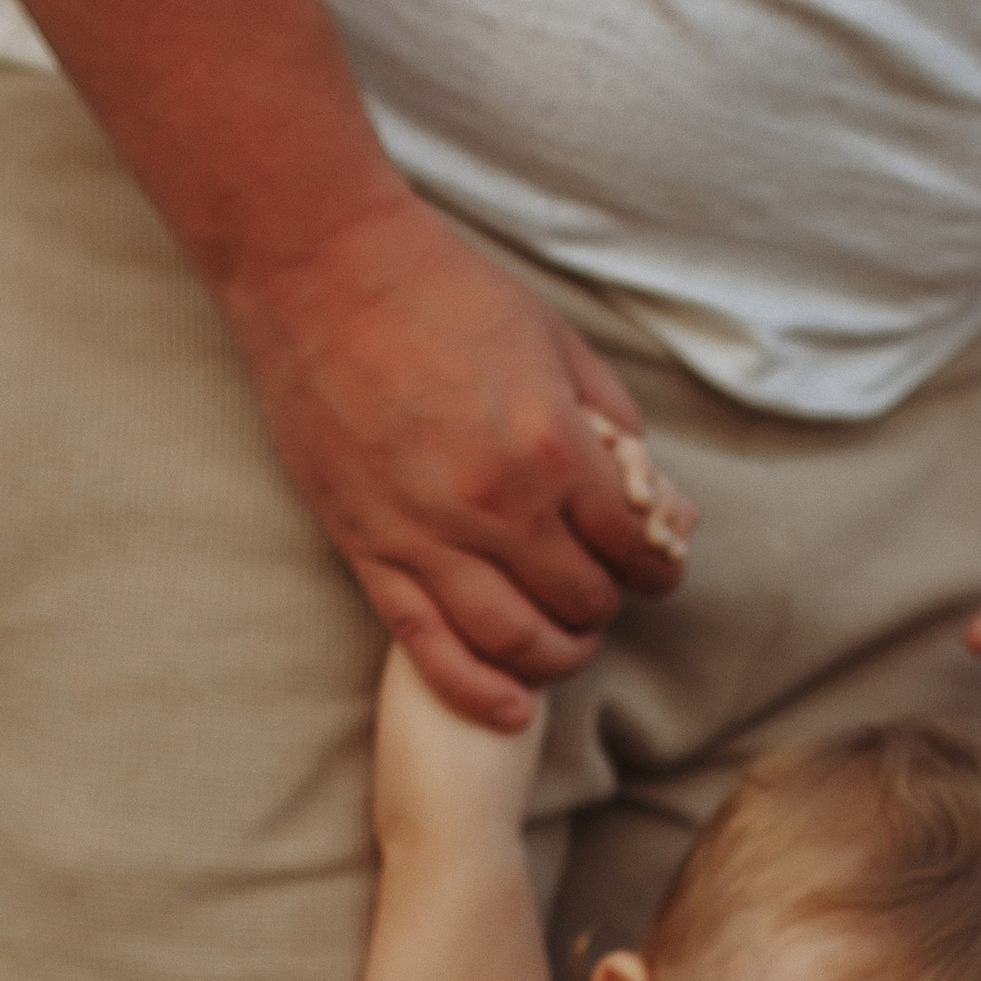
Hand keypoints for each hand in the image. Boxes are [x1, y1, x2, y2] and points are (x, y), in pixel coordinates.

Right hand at [217, 187, 693, 728]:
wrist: (323, 272)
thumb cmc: (442, 291)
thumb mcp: (555, 340)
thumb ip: (609, 421)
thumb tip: (648, 492)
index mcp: (553, 448)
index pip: (631, 545)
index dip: (655, 564)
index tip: (656, 566)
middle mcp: (496, 507)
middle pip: (581, 601)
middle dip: (605, 606)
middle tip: (604, 594)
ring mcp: (427, 538)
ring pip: (516, 642)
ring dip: (556, 656)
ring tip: (565, 643)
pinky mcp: (370, 552)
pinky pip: (431, 647)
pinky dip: (479, 690)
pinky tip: (511, 709)